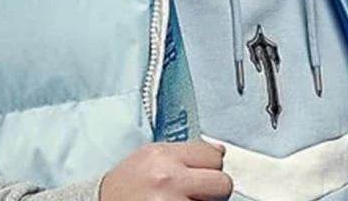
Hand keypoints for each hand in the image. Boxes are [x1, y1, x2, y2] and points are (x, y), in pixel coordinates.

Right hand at [99, 140, 232, 200]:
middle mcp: (169, 179)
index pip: (213, 156)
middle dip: (213, 191)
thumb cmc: (125, 187)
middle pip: (222, 184)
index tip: (199, 175)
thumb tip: (220, 152)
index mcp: (162, 156)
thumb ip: (183, 153)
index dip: (210, 167)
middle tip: (194, 195)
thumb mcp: (148, 158)